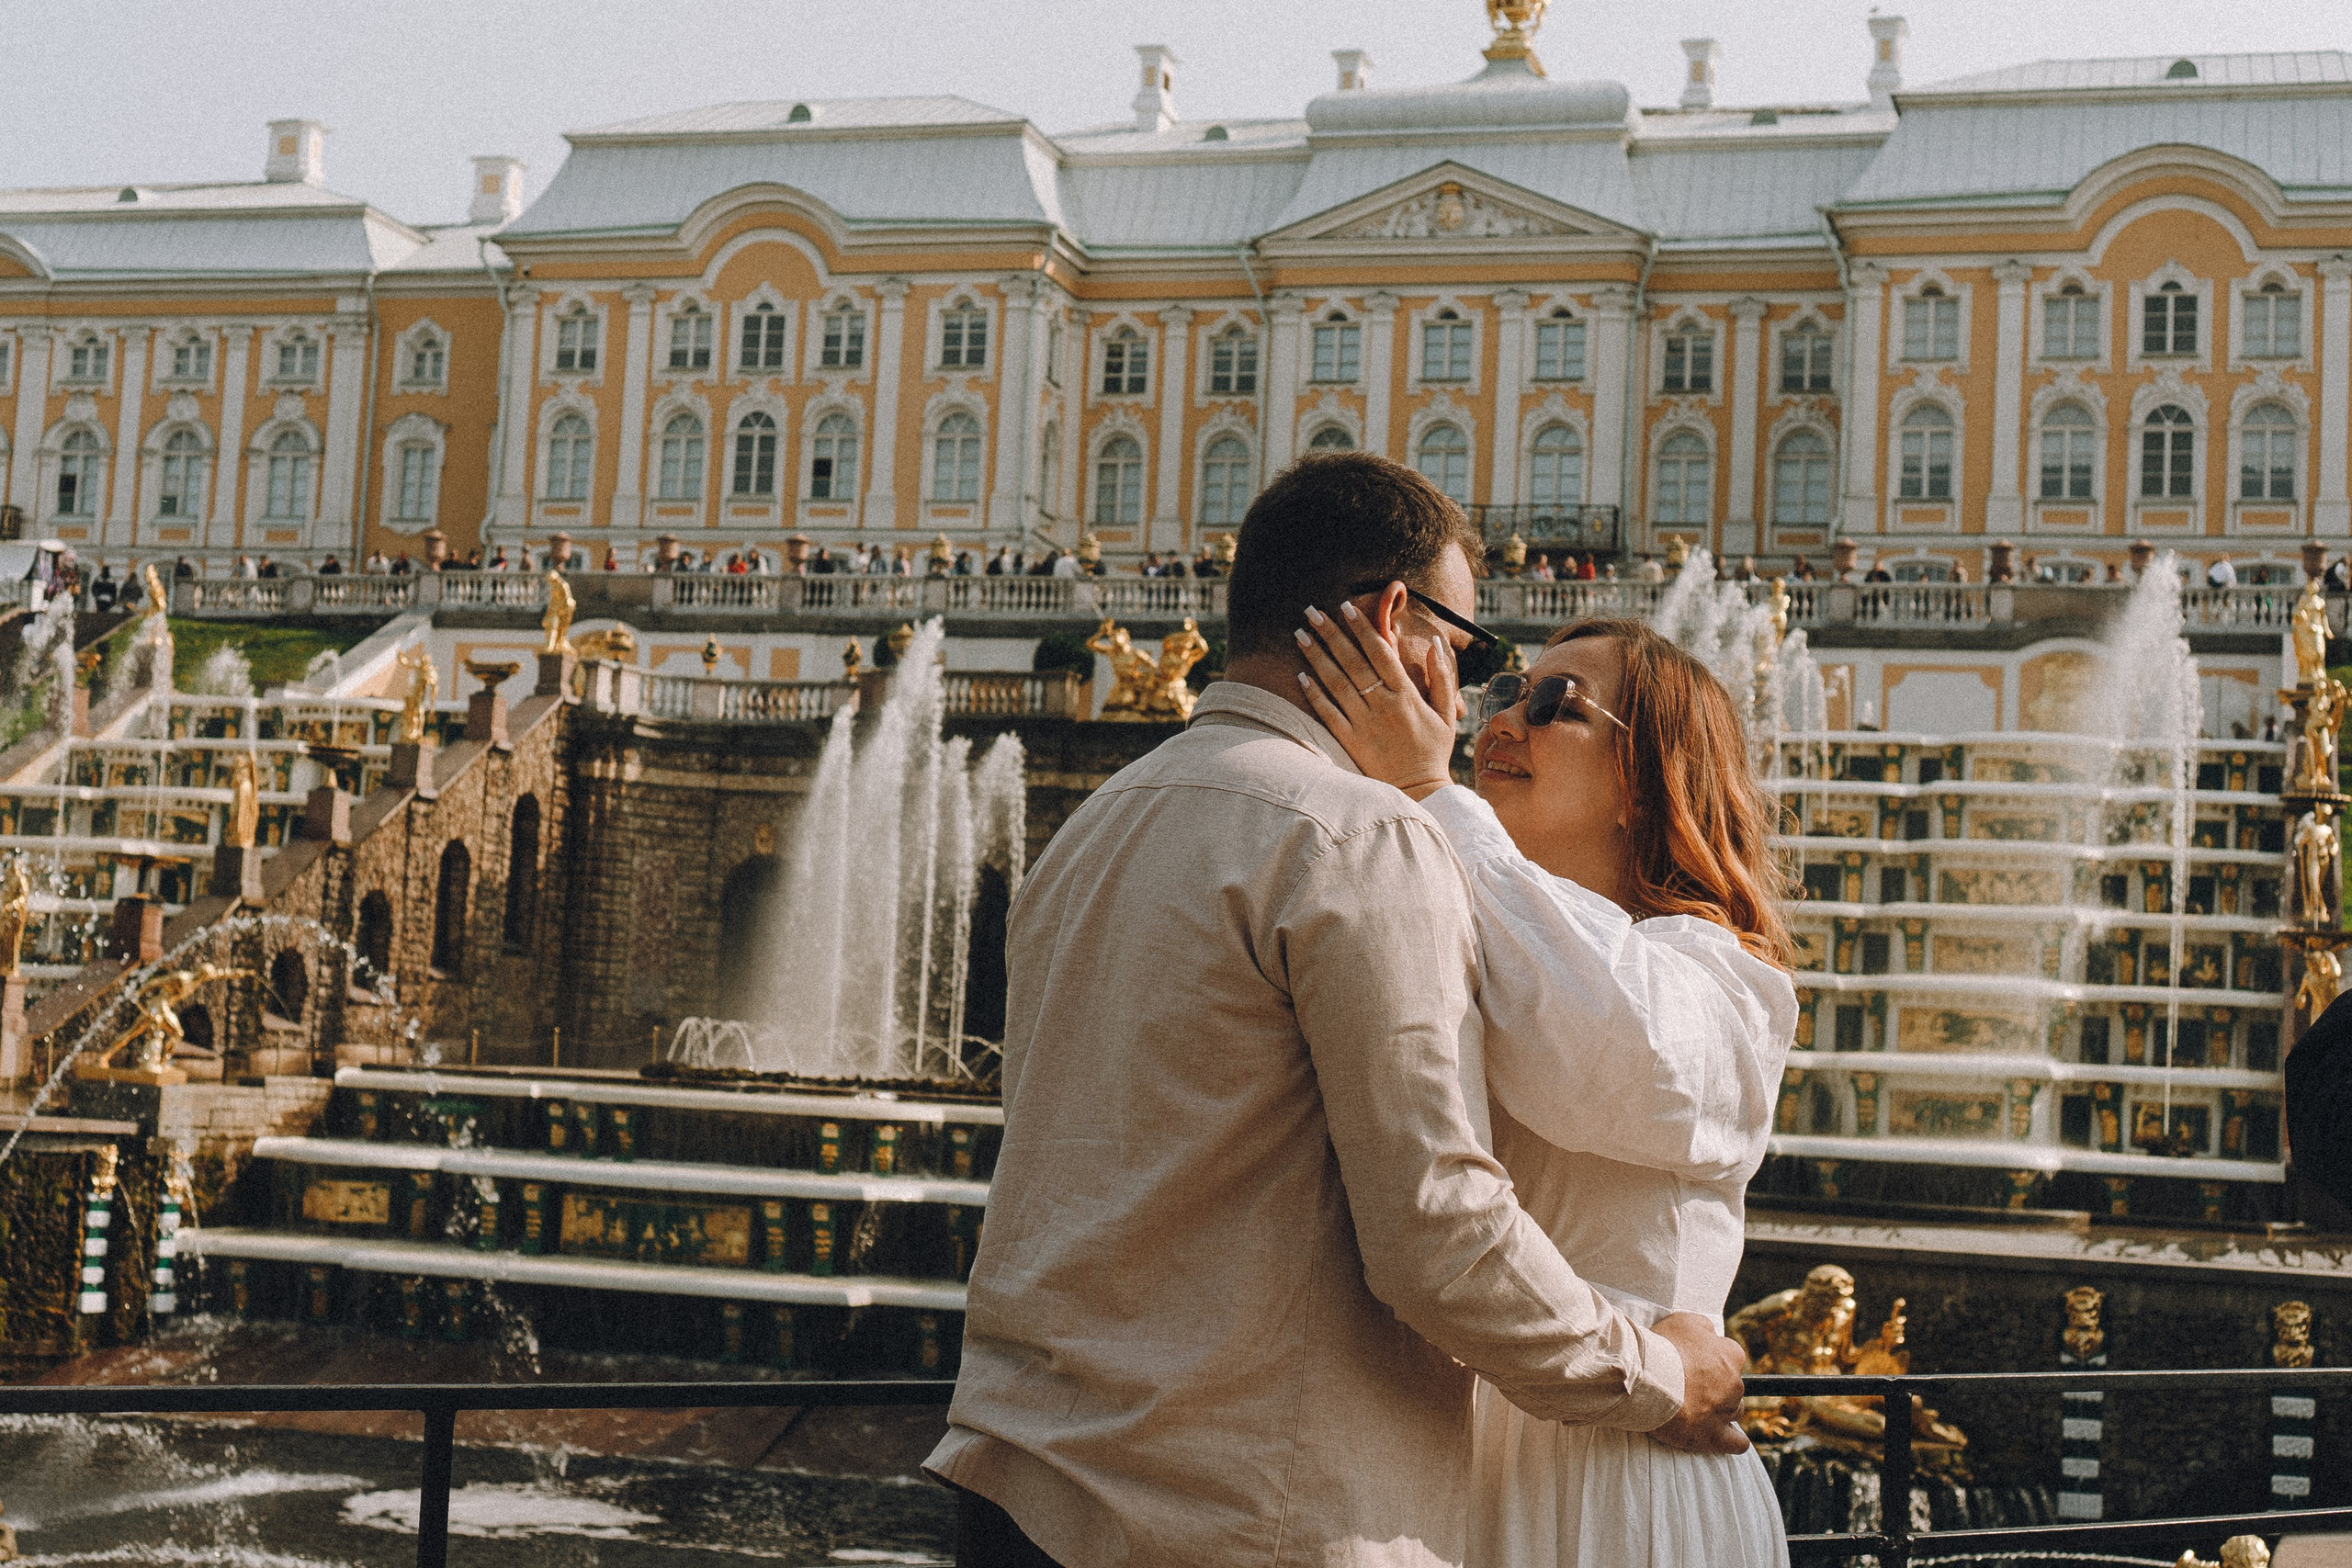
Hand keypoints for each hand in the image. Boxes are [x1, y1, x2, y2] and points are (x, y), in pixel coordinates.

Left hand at [1294, 596, 1459, 799]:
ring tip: (1300, 634)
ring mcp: (1364, 724)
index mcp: (1406, 695)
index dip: (1362, 629)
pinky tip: (1300, 675)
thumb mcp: (1447, 713)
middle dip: (1331, 634)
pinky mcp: (1350, 742)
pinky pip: (1328, 713)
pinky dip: (1314, 694)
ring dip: (1317, 657)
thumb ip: (1442, 676)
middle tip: (1311, 611)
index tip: (1346, 608)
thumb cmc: (1434, 750)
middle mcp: (1383, 705)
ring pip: (1336, 683)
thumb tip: (1435, 642)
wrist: (1419, 792)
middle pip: (1352, 662)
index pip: (1380, 653)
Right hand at [1645, 1312, 1750, 1455]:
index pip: (1730, 1356)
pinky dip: (1733, 1441)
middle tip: (1688, 1384)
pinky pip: (1735, 1443)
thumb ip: (1703, 1327)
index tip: (1693, 1362)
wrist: (1645, 1378)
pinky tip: (1725, 1437)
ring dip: (1720, 1409)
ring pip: (1733, 1411)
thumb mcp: (1683, 1321)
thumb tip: (1710, 1335)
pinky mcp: (1713, 1435)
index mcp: (1731, 1355)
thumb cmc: (1663, 1347)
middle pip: (1732, 1385)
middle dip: (1716, 1385)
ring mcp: (1725, 1411)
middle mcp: (1735, 1384)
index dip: (1711, 1358)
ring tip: (1695, 1408)